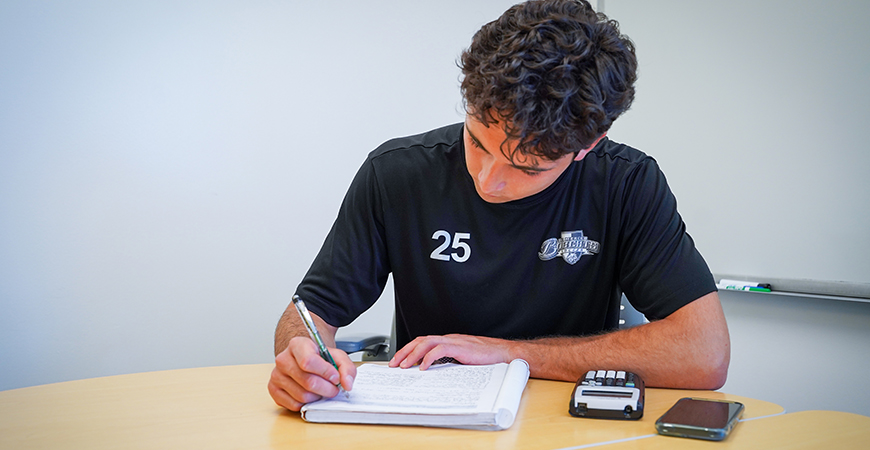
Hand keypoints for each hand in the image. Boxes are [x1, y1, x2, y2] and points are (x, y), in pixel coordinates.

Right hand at [268, 336, 355, 410]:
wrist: (303, 359)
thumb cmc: (318, 357)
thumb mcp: (336, 355)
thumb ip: (346, 367)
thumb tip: (347, 384)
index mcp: (297, 345)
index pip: (309, 361)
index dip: (325, 372)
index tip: (335, 377)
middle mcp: (283, 359)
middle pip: (308, 381)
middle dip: (326, 388)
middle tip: (333, 388)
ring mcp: (276, 375)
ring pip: (302, 395)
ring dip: (318, 396)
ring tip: (321, 390)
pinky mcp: (273, 390)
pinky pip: (294, 404)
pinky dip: (306, 403)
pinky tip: (310, 394)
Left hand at [389, 334, 512, 369]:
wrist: (505, 354)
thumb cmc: (487, 358)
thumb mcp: (462, 361)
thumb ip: (449, 363)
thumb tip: (433, 374)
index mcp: (448, 341)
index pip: (423, 341)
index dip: (409, 350)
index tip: (398, 361)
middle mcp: (449, 339)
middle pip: (420, 340)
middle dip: (404, 352)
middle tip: (393, 364)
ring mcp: (454, 341)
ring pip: (426, 342)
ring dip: (412, 354)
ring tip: (403, 366)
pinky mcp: (460, 347)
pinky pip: (439, 350)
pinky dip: (428, 358)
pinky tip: (422, 367)